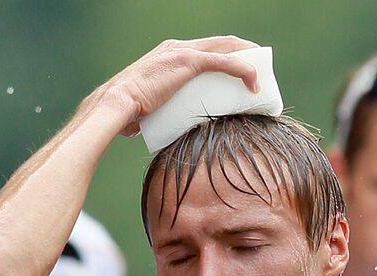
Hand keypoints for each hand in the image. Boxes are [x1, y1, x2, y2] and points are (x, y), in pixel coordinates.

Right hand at [98, 37, 259, 136]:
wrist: (115, 105)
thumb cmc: (127, 113)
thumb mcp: (148, 109)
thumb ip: (157, 113)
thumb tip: (161, 132)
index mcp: (169, 54)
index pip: (206, 49)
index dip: (227, 56)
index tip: (240, 75)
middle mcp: (177, 46)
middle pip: (220, 44)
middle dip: (244, 54)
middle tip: (258, 76)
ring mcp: (182, 51)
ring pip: (226, 48)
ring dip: (248, 60)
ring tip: (261, 79)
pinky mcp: (188, 61)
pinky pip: (224, 62)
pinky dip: (243, 69)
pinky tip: (255, 83)